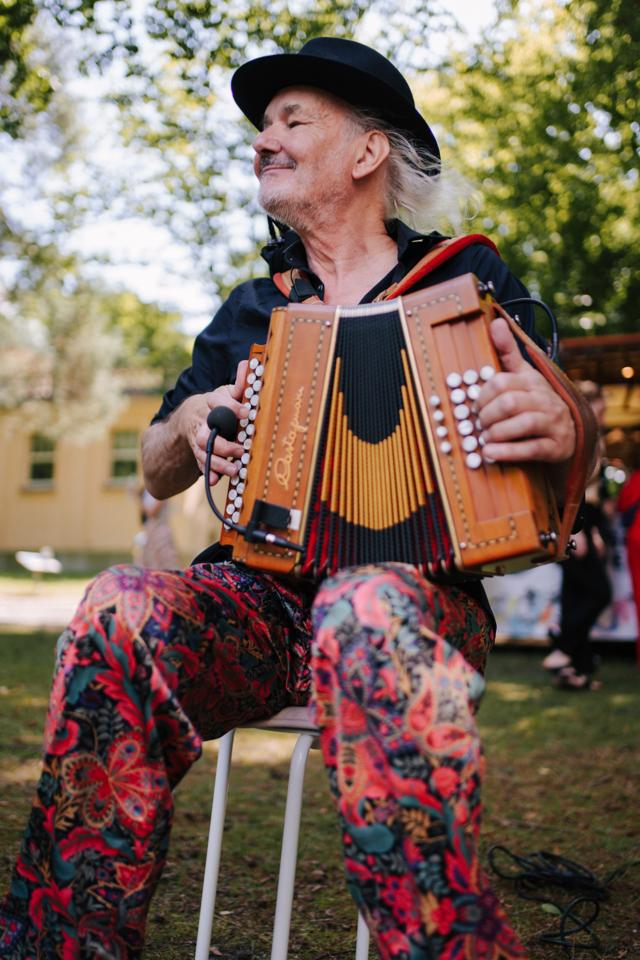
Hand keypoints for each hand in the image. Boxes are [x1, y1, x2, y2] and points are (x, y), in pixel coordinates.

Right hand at [181, 361, 249, 485]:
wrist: (192, 416)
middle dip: (223, 443)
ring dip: (218, 462)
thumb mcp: (227, 391)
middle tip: (242, 448)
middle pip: (206, 432)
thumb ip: (240, 383)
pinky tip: (215, 480)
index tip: (246, 412)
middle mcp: (202, 421)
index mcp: (211, 402)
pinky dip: (208, 472)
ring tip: (235, 469)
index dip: (231, 406)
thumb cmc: (218, 404)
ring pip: (202, 450)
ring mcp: (198, 438)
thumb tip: (249, 365)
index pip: (217, 401)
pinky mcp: (198, 452)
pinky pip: (200, 463)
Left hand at [475, 318, 575, 463]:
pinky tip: (490, 454)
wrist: (570, 433)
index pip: (502, 382)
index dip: (482, 395)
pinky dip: (507, 452)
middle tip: (478, 425)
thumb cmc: (538, 402)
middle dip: (487, 415)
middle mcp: (545, 400)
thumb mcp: (524, 375)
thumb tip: (496, 321)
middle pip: (511, 402)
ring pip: (523, 424)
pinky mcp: (555, 446)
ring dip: (497, 433)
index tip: (475, 407)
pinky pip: (531, 449)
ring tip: (484, 439)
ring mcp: (553, 423)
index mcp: (533, 382)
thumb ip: (508, 352)